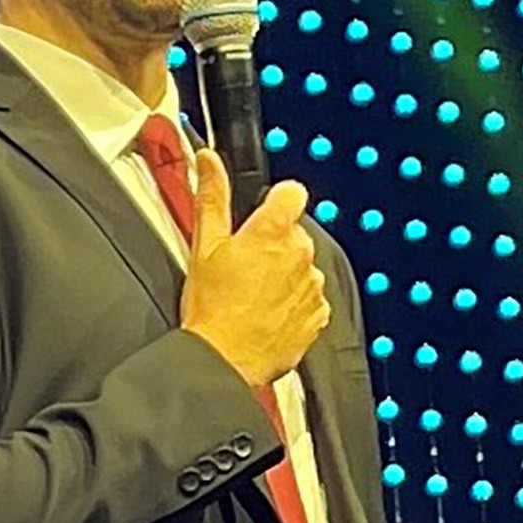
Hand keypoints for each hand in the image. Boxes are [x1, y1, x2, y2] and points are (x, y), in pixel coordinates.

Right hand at [179, 150, 328, 388]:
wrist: (224, 361)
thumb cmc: (212, 308)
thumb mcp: (204, 245)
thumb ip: (211, 195)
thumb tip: (209, 161)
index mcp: (273, 231)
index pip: (292, 193)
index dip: (276, 201)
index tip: (262, 216)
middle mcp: (300, 254)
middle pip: (295, 233)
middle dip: (275, 244)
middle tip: (244, 266)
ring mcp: (312, 286)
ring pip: (303, 266)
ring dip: (285, 274)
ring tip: (253, 294)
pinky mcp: (318, 314)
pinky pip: (310, 298)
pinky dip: (293, 302)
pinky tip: (267, 313)